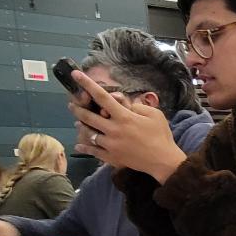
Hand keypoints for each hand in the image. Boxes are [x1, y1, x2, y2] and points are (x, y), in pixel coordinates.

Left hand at [71, 70, 185, 182]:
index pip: (102, 97)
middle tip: (72, 104)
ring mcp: (110, 145)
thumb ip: (138, 106)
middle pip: (89, 116)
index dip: (87, 84)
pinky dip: (84, 148)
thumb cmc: (161, 136)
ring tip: (77, 123)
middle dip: (78, 108)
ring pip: (88, 134)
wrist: (163, 161)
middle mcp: (113, 129)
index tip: (76, 74)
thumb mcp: (155, 114)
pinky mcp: (111, 157)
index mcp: (124, 117)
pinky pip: (93, 151)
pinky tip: (78, 146)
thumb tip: (125, 104)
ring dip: (81, 126)